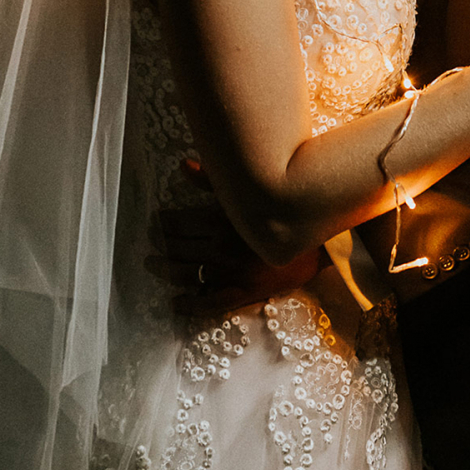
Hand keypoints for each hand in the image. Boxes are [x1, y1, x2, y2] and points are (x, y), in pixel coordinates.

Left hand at [147, 164, 322, 317]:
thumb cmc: (283, 211)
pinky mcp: (245, 292)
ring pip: (187, 274)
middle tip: (150, 244)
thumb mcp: (248, 191)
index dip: (162, 224)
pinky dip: (190, 304)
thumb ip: (212, 180)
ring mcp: (232, 272)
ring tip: (154, 265)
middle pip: (179, 248)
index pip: (179, 224)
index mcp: (221, 220)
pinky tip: (176, 302)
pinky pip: (210, 302)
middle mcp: (222, 247)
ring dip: (166, 270)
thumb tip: (184, 165)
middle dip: (161, 245)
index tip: (155, 223)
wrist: (319, 240)